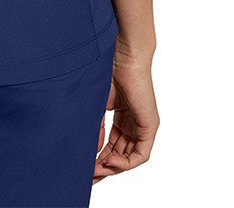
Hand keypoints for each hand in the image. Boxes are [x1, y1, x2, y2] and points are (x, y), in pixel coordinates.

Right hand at [93, 46, 158, 182]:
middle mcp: (133, 124)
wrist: (122, 55)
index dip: (98, 158)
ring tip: (95, 170)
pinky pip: (140, 155)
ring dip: (113, 167)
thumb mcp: (97, 106)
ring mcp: (143, 126)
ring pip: (129, 158)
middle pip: (120, 155)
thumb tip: (92, 151)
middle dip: (104, 168)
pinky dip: (125, 162)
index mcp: (122, 117)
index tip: (84, 167)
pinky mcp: (150, 126)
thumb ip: (97, 129)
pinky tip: (109, 161)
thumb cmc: (108, 71)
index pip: (111, 146)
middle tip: (89, 177)